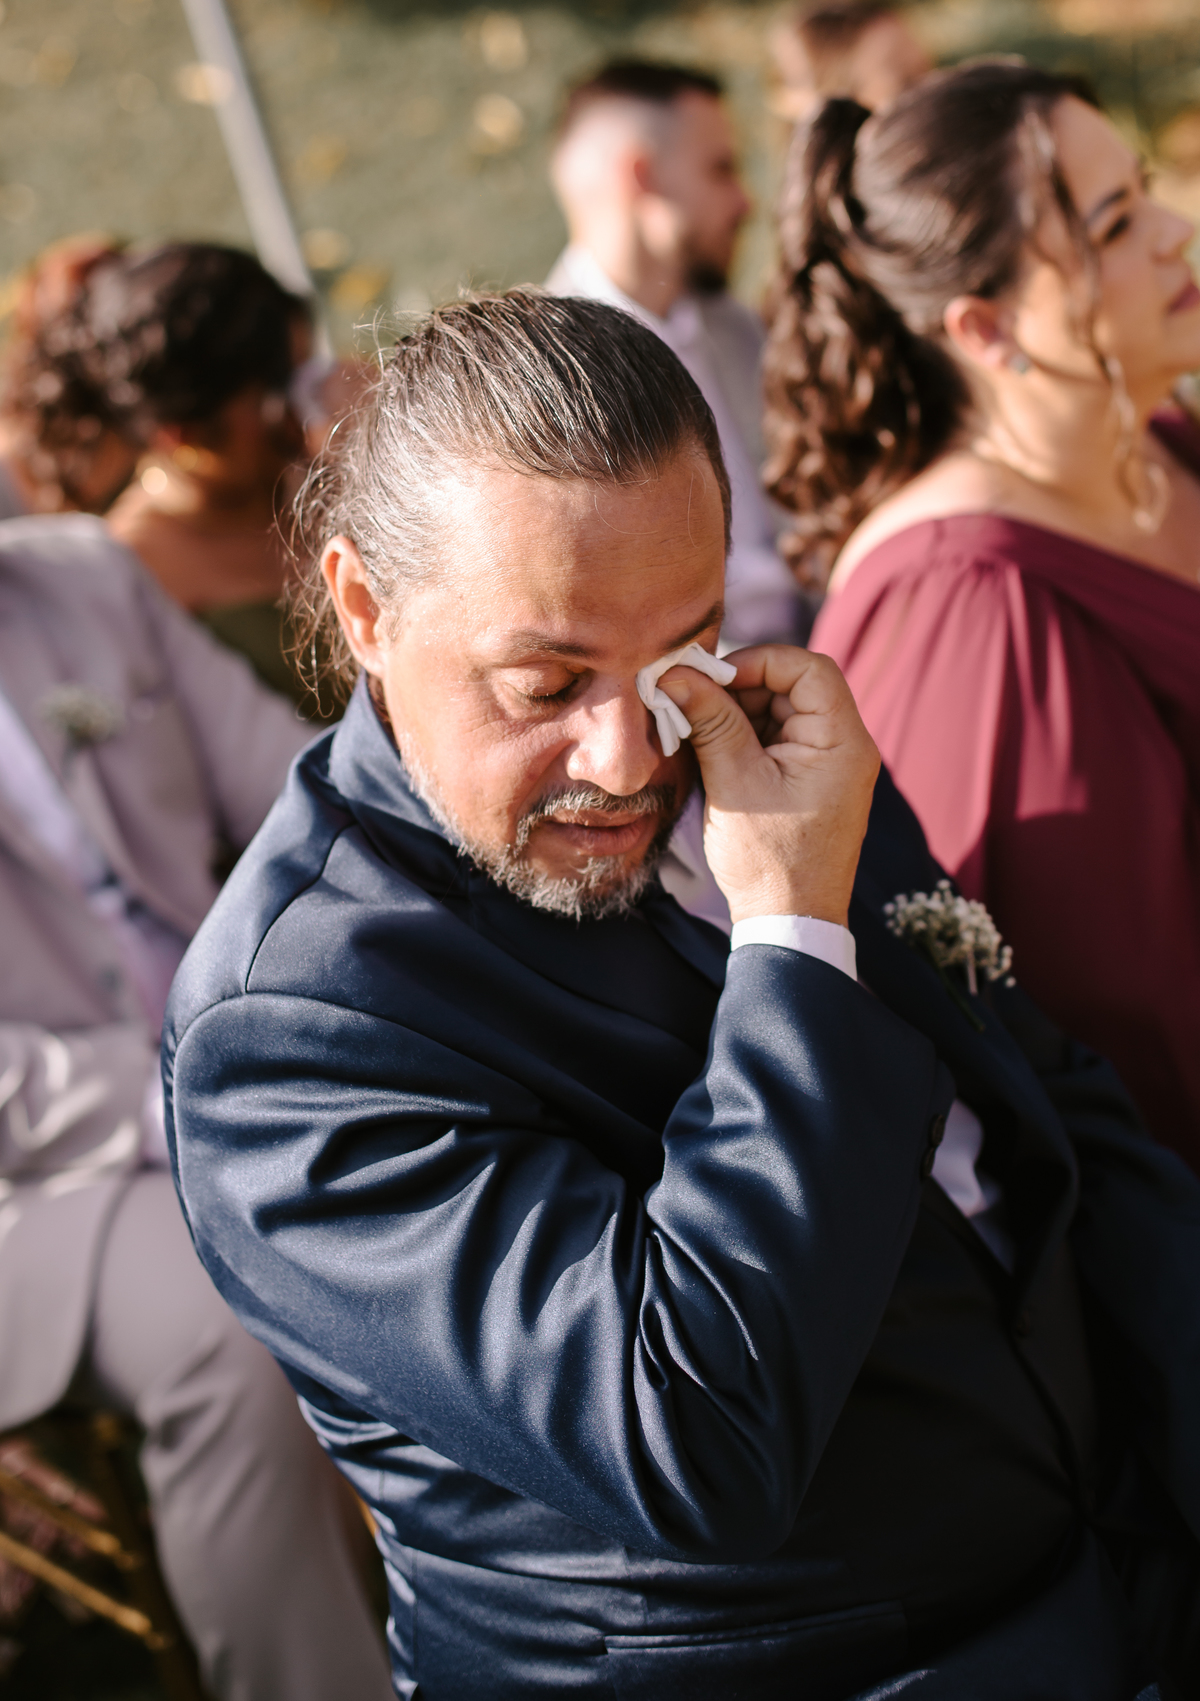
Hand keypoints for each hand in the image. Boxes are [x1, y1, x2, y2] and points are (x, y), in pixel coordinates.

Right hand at [657, 646, 878, 925]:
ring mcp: (830, 766)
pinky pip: (778, 740)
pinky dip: (744, 738)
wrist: (788, 923)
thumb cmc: (768, 861)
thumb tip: (675, 673)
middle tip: (691, 703)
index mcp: (843, 743)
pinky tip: (711, 752)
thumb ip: (709, 721)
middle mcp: (846, 748)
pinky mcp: (811, 782)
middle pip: (793, 687)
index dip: (758, 662)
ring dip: (736, 715)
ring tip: (694, 732)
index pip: (808, 668)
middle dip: (739, 690)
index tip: (710, 679)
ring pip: (780, 712)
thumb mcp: (733, 783)